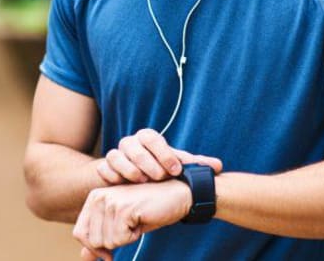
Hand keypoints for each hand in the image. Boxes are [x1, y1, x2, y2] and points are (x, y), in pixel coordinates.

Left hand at [73, 180, 192, 259]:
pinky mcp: (122, 208)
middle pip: (93, 241)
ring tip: (136, 220)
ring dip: (125, 238)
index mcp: (93, 198)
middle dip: (114, 241)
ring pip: (107, 242)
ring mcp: (109, 201)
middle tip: (130, 225)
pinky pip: (120, 239)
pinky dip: (133, 236)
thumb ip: (100, 239)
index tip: (115, 242)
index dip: (96, 247)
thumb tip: (84, 257)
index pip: (79, 233)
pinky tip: (141, 219)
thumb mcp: (120, 226)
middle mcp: (98, 197)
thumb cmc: (148, 210)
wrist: (175, 195)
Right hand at [97, 128, 222, 183]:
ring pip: (116, 155)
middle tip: (159, 177)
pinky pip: (104, 169)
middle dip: (147, 162)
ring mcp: (116, 155)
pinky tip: (123, 186)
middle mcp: (130, 144)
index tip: (175, 170)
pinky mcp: (105, 169)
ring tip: (143, 181)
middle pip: (133, 146)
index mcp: (147, 138)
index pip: (152, 138)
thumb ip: (194, 165)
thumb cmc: (160, 169)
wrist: (135, 180)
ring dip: (129, 169)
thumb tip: (219, 166)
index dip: (163, 153)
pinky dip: (112, 176)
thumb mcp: (176, 166)